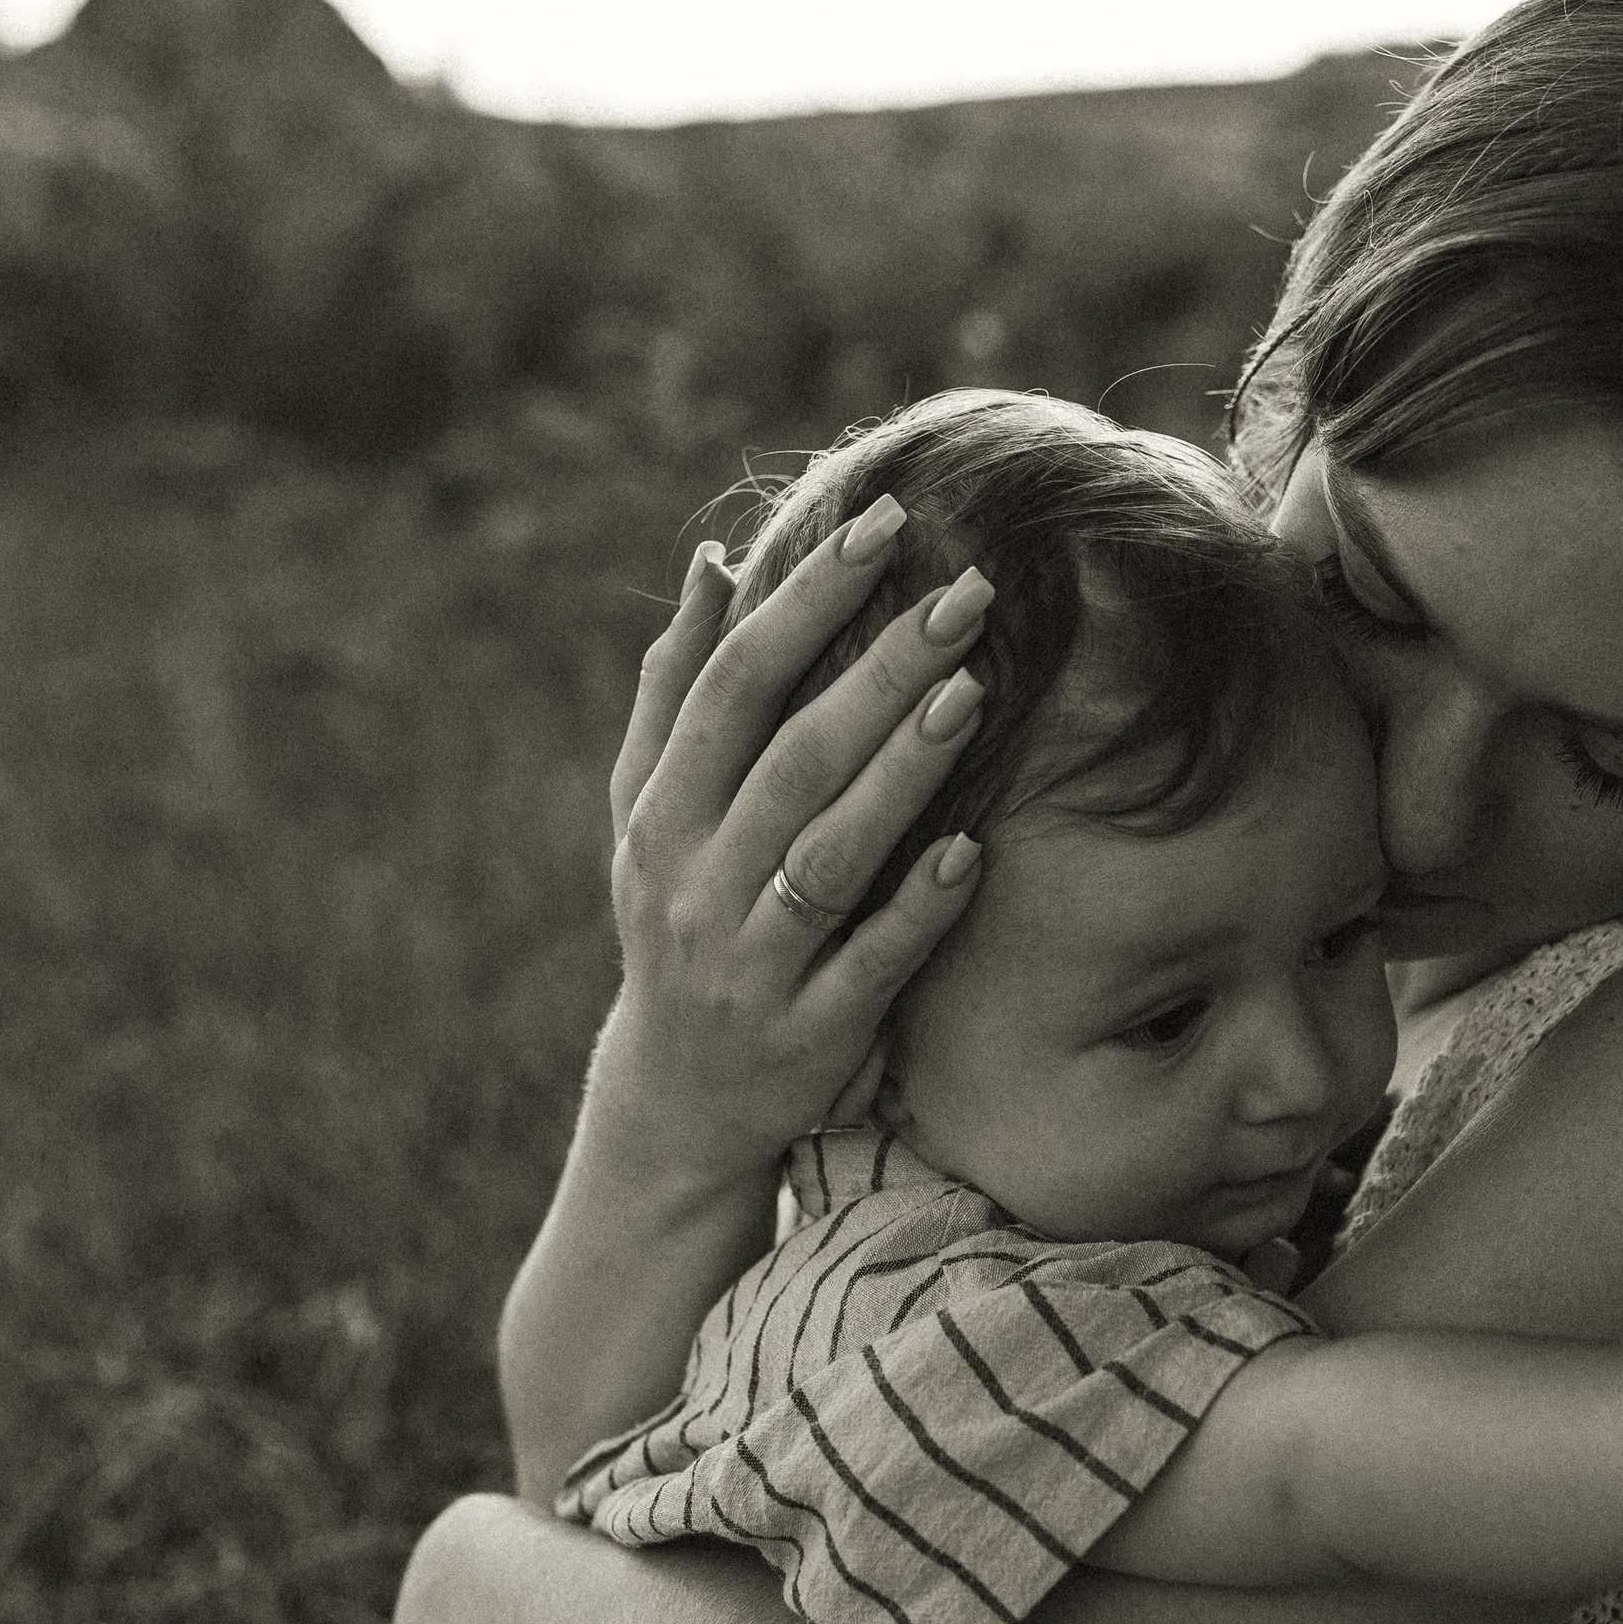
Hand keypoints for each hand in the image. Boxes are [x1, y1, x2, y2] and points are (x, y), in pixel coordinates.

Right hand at [605, 500, 991, 1186]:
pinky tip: (970, 854)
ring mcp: (751, 964)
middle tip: (966, 592)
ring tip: (972, 692)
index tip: (882, 526)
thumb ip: (677, 690)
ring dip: (900, 774)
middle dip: (878, 668)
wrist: (679, 1097)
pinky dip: (916, 911)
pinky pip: (869, 967)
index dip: (804, 602)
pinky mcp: (811, 1036)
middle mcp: (695, 884)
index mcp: (661, 815)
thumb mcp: (650, 811)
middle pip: (791, 759)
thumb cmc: (678, 916)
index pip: (733, 687)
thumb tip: (717, 564)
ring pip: (828, 857)